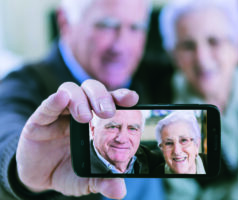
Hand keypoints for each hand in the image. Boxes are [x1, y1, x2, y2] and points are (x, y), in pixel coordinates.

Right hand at [16, 79, 138, 197]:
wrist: (40, 177)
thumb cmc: (68, 171)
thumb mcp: (87, 179)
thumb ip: (102, 181)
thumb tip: (119, 191)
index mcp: (97, 121)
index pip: (111, 101)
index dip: (121, 97)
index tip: (133, 98)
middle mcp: (81, 111)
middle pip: (93, 89)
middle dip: (102, 96)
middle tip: (108, 112)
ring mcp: (60, 113)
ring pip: (72, 90)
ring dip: (80, 99)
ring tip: (84, 117)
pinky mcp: (40, 119)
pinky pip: (47, 105)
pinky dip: (55, 100)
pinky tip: (61, 99)